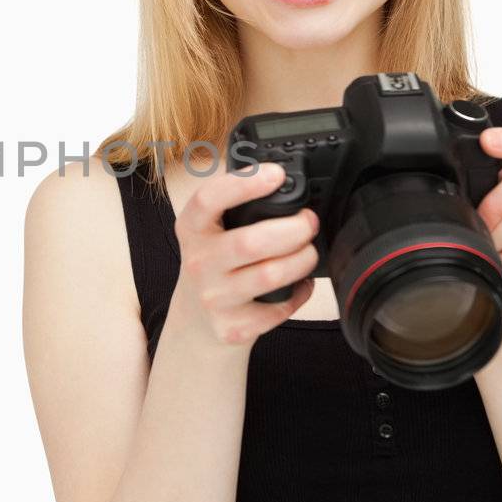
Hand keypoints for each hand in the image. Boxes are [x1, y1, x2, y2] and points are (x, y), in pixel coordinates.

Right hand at [168, 161, 320, 349]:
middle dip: (294, 228)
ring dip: (302, 260)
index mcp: (191, 229)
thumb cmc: (213, 265)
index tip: (275, 174)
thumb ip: (233, 206)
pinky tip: (300, 284)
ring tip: (309, 252)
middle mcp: (198, 263)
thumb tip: (281, 179)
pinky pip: (279, 307)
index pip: (209, 200)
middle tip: (309, 222)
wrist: (196, 321)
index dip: (243, 183)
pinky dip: (300, 293)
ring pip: (270, 275)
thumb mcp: (209, 232)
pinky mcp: (233, 327)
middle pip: (251, 241)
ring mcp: (214, 298)